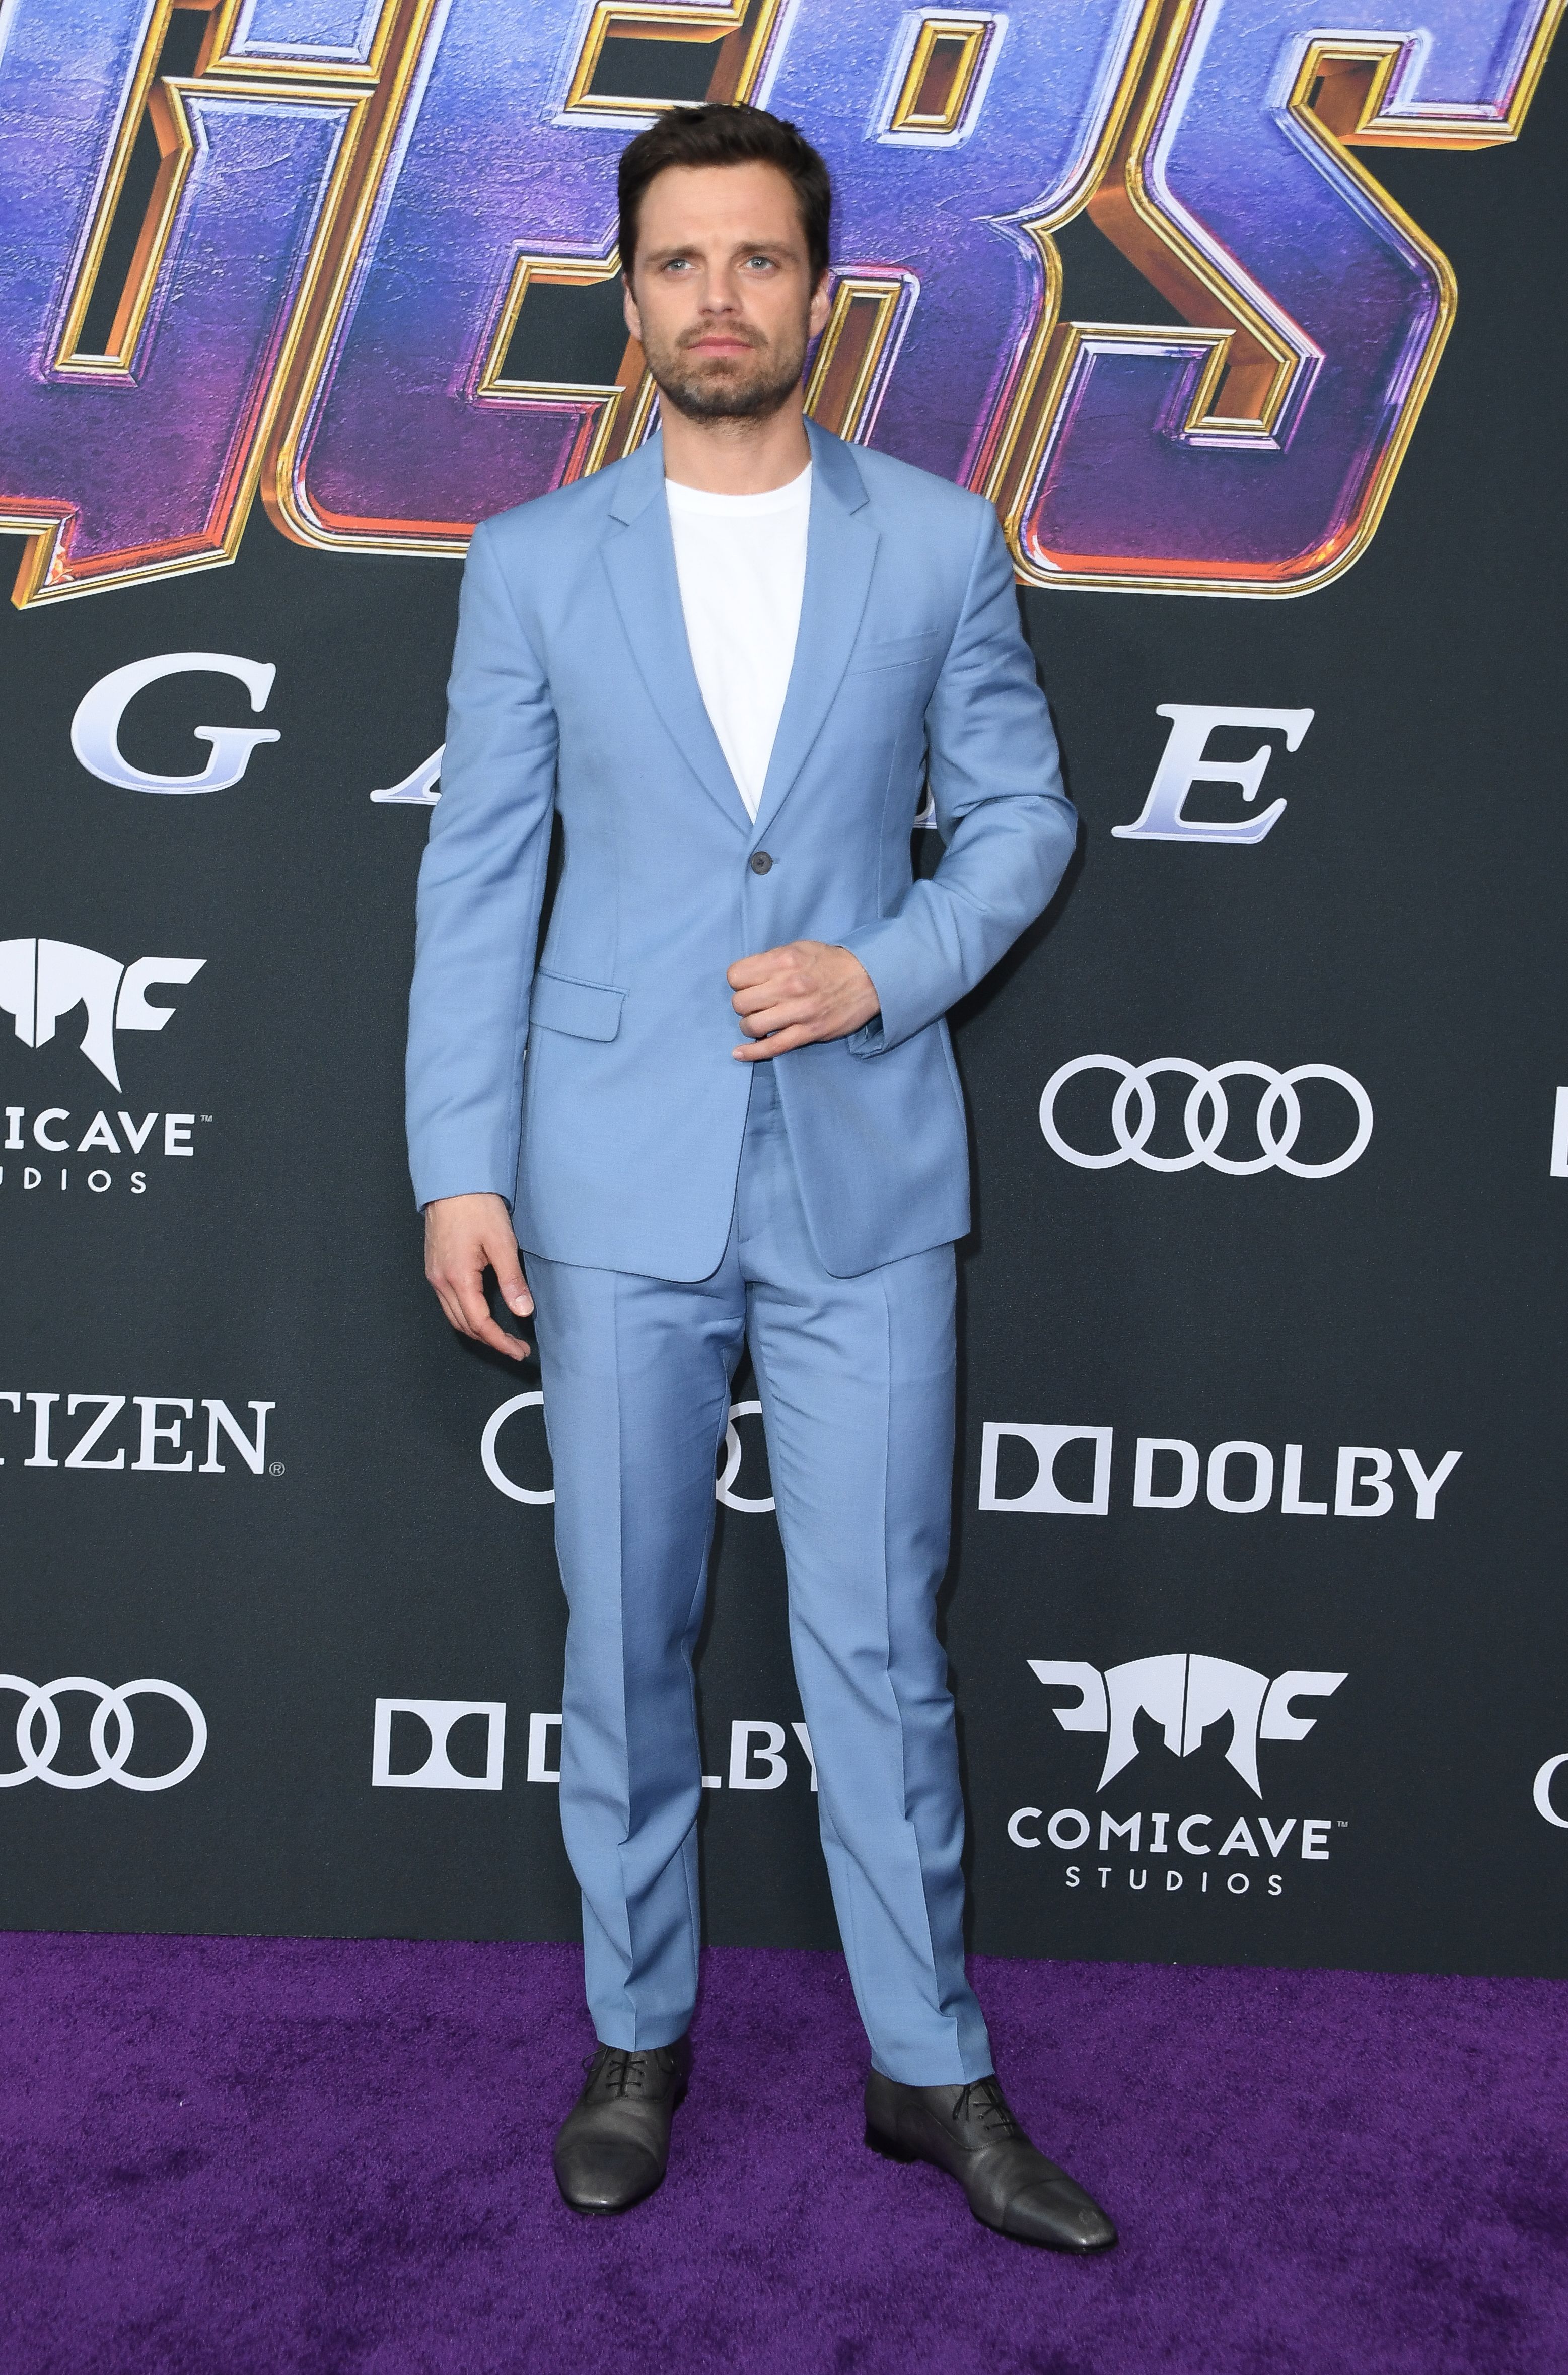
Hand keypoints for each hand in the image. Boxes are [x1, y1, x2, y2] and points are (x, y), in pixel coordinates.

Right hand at [424, 1192, 533, 1360]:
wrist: (452, 1182)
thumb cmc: (477, 1207)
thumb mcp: (502, 1242)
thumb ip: (512, 1280)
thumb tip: (523, 1311)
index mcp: (457, 1278)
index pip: (479, 1323)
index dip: (500, 1342)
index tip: (519, 1351)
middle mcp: (441, 1281)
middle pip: (464, 1326)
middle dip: (491, 1341)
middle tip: (516, 1347)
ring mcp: (434, 1275)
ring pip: (454, 1316)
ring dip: (477, 1330)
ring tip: (503, 1336)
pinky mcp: (435, 1267)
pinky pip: (448, 1302)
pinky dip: (466, 1315)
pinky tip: (483, 1313)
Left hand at [727, 939, 878, 1058]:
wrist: (869, 978)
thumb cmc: (831, 963)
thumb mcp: (800, 948)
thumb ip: (771, 960)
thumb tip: (747, 977)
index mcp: (784, 960)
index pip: (736, 975)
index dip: (738, 982)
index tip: (748, 985)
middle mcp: (789, 985)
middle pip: (739, 1002)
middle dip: (743, 1005)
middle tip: (756, 1004)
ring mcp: (799, 1011)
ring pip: (751, 1025)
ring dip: (749, 1026)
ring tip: (759, 1022)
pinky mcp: (808, 1032)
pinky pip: (772, 1047)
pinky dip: (752, 1053)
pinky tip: (739, 1054)